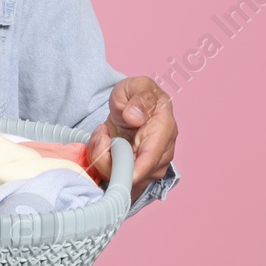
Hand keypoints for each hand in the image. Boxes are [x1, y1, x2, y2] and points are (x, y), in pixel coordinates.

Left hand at [85, 76, 176, 195]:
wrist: (131, 107)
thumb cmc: (136, 95)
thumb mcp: (136, 86)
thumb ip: (139, 98)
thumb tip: (135, 117)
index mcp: (165, 127)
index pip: (152, 156)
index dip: (136, 168)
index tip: (118, 169)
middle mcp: (164, 151)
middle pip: (137, 172)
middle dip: (110, 159)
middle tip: (101, 134)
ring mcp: (154, 165)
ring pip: (126, 178)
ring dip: (105, 160)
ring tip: (103, 134)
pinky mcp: (142, 173)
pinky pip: (120, 179)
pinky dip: (105, 166)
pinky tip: (105, 147)